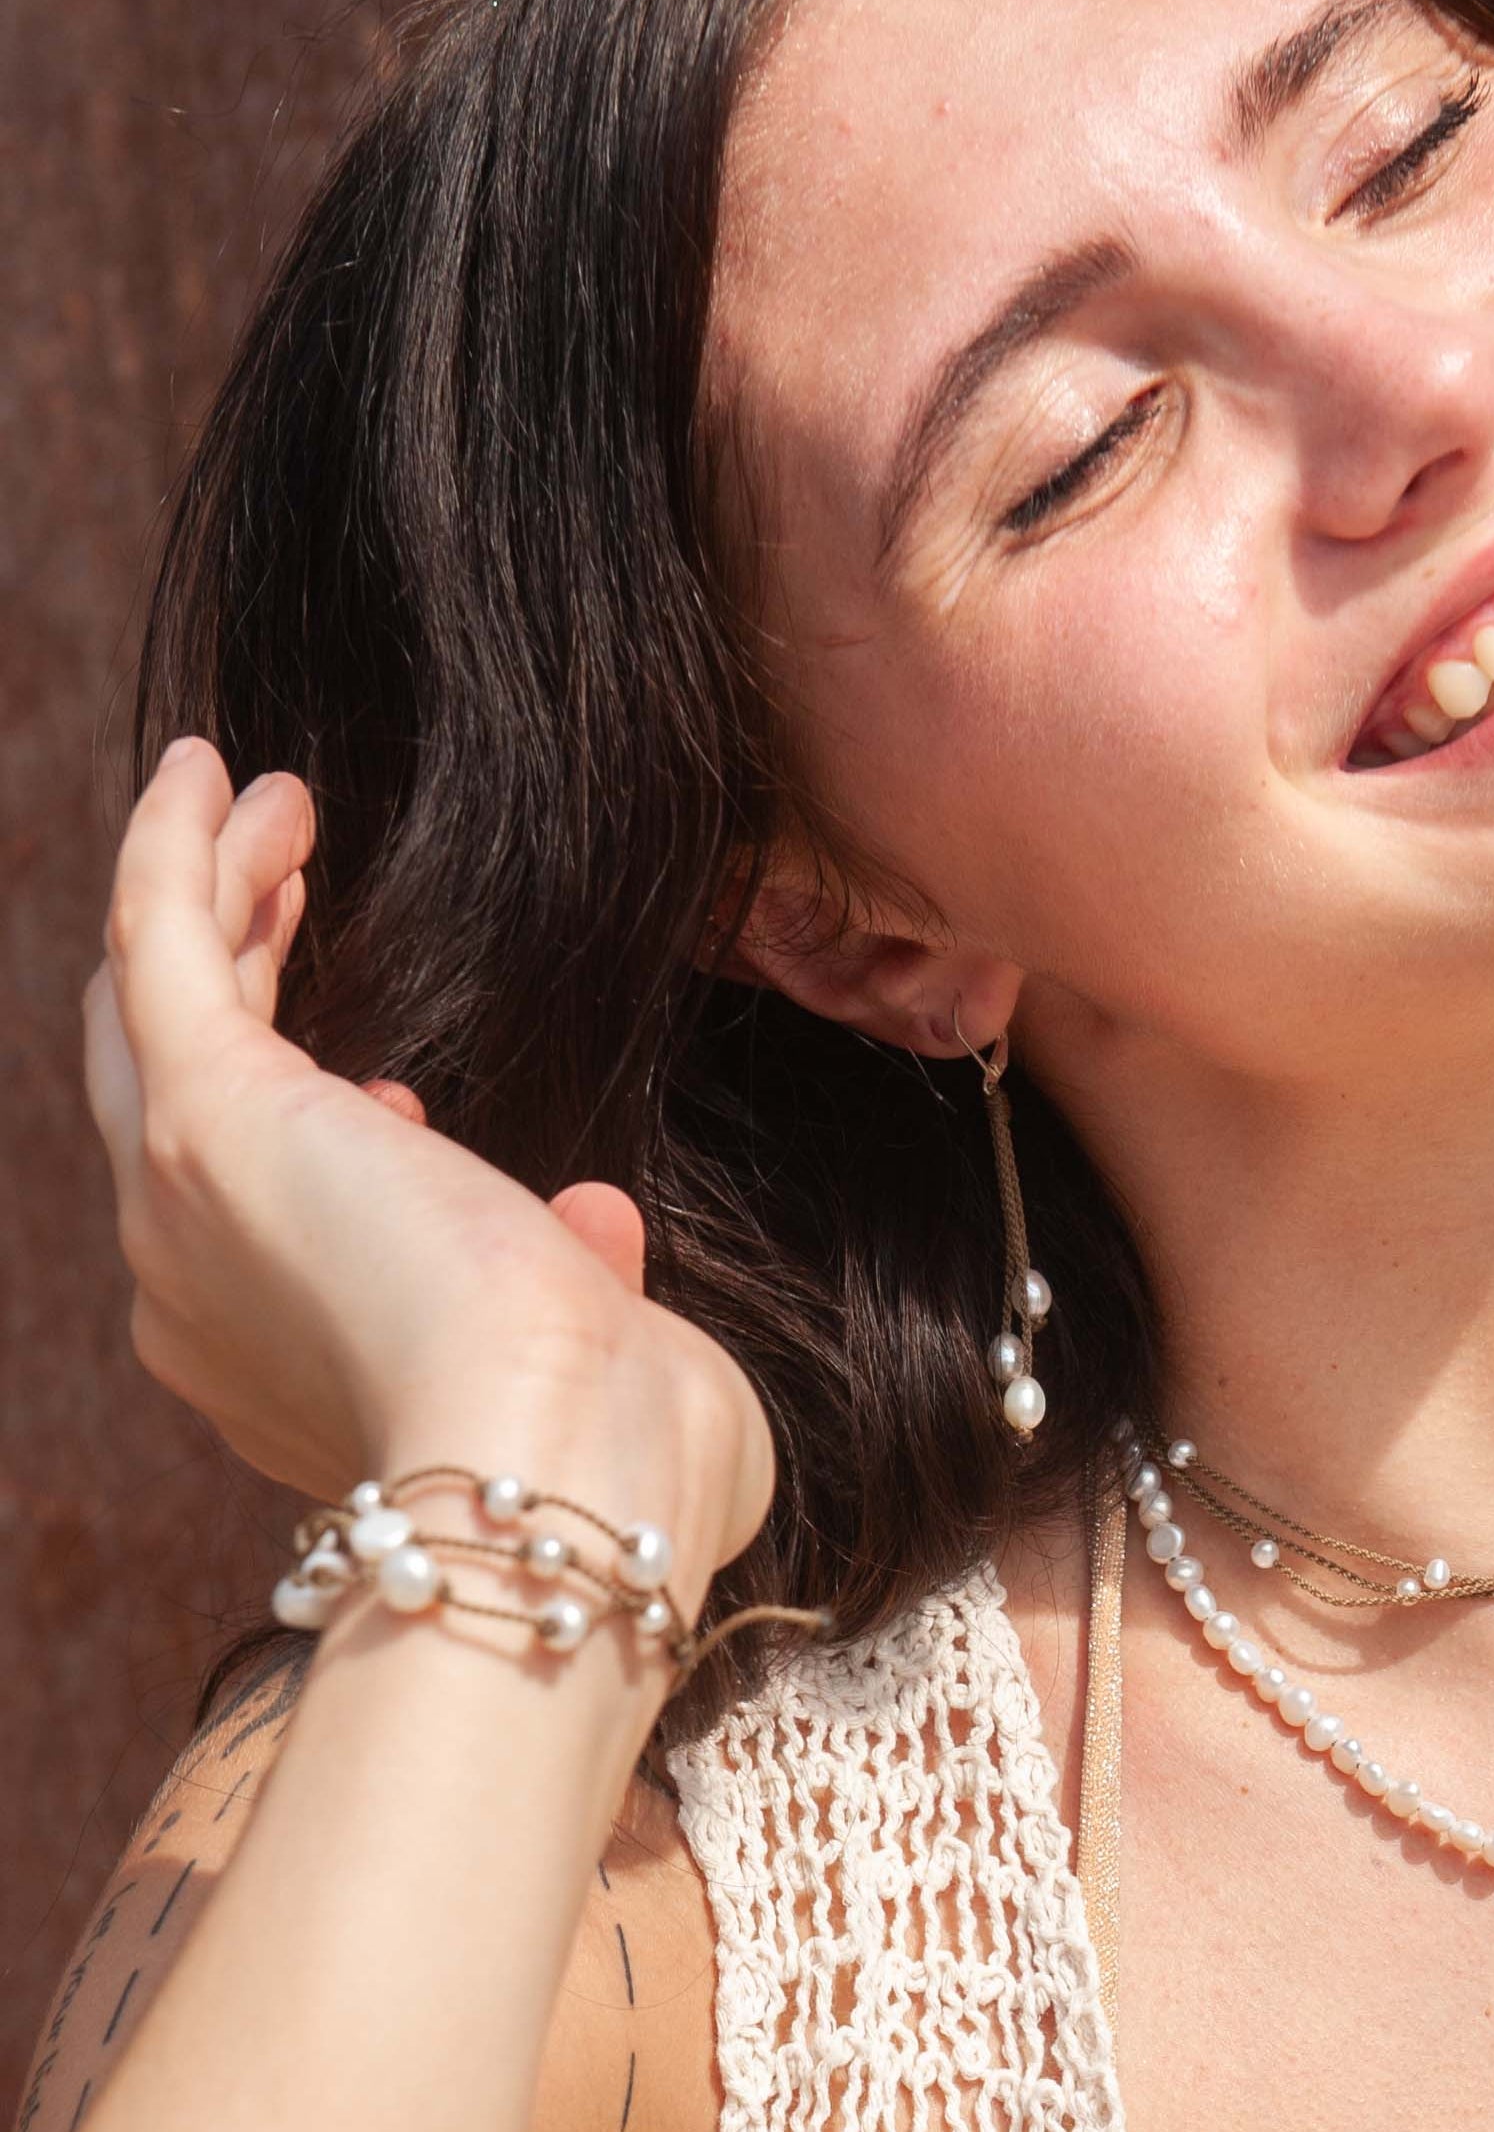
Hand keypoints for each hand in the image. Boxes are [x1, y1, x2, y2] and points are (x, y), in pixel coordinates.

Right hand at [82, 739, 773, 1584]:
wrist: (564, 1458)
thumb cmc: (604, 1444)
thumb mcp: (590, 1351)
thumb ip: (574, 1275)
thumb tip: (590, 1213)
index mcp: (272, 1364)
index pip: (262, 1214)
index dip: (318, 1134)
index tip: (399, 1102)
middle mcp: (190, 1287)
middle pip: (170, 1085)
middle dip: (227, 974)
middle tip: (282, 881)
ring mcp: (181, 1196)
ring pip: (153, 1002)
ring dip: (209, 891)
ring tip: (264, 802)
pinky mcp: (210, 1109)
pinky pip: (161, 937)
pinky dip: (180, 848)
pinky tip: (220, 771)